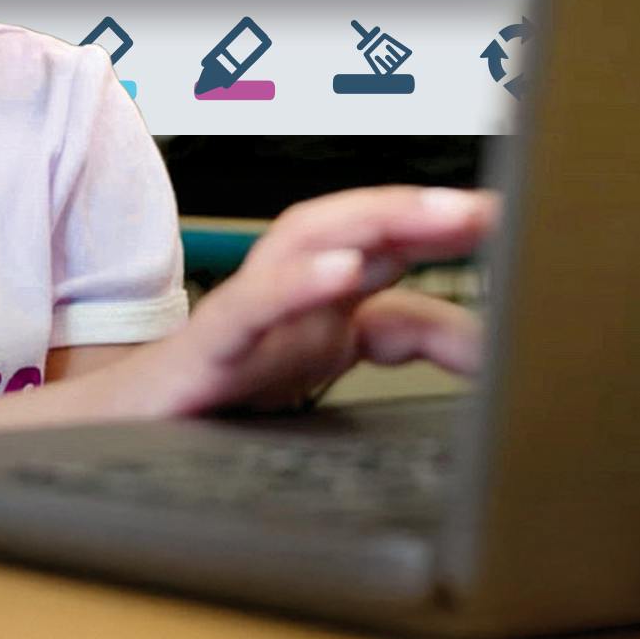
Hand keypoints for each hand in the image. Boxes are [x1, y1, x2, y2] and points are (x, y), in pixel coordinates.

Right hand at [116, 186, 496, 419]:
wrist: (121, 432)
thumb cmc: (222, 389)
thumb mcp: (329, 366)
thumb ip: (404, 341)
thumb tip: (490, 343)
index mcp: (314, 290)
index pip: (383, 240)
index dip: (446, 224)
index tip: (518, 216)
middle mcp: (280, 286)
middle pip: (346, 222)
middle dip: (416, 206)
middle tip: (486, 208)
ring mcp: (243, 312)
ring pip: (299, 240)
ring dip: (371, 221)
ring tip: (438, 216)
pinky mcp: (208, 349)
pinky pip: (249, 307)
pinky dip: (296, 284)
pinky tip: (344, 274)